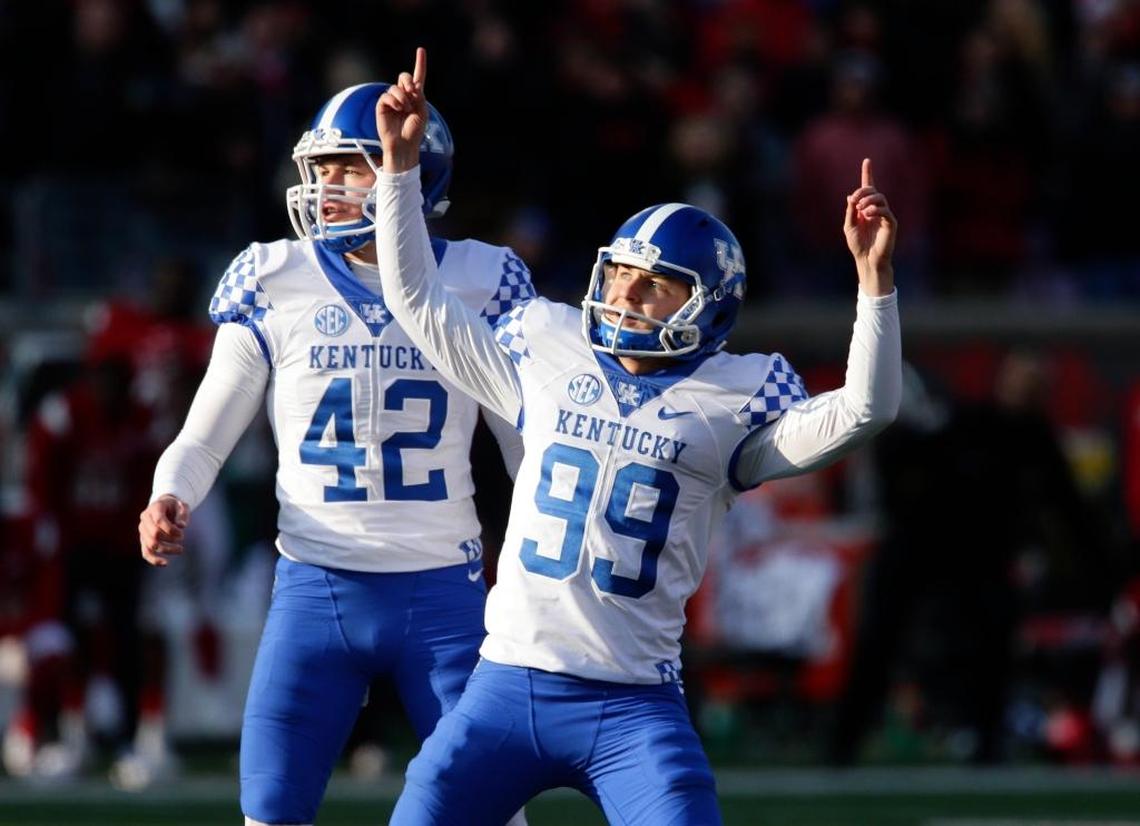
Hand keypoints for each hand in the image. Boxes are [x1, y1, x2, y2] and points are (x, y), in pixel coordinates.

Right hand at [138, 494, 189, 566]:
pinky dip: (154, 560)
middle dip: (170, 539)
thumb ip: (183, 514)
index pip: (159, 520)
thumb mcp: (182, 505)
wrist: (164, 507)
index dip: (171, 529)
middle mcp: (145, 519)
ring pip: (150, 544)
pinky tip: (165, 563)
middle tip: (182, 538)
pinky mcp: (144, 540)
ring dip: (166, 549)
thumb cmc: (175, 506)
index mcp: (154, 508)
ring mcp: (142, 530)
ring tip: (180, 550)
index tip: (182, 533)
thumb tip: (182, 526)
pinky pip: (146, 552)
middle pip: (154, 534)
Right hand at [376, 47, 428, 172]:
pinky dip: (394, 101)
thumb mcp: (422, 111)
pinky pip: (387, 96)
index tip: (421, 50)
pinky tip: (397, 109)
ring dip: (403, 97)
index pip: (418, 77)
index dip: (420, 64)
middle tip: (412, 93)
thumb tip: (410, 84)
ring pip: (395, 87)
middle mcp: (403, 96)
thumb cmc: (414, 131)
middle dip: (408, 81)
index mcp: (416, 97)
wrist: (404, 145)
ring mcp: (392, 100)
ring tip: (405, 109)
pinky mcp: (382, 106)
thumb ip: (419, 95)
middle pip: (404, 76)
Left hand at [843, 158, 896, 295]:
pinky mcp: (890, 223)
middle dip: (862, 191)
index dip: (868, 174)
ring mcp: (884, 215)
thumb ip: (850, 211)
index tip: (867, 160)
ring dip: (868, 200)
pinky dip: (875, 209)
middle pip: (873, 190)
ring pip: (880, 198)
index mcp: (865, 208)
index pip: (868, 188)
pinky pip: (885, 210)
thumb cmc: (858, 245)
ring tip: (860, 210)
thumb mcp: (849, 226)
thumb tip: (850, 196)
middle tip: (854, 201)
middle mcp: (876, 209)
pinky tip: (867, 214)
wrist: (866, 260)